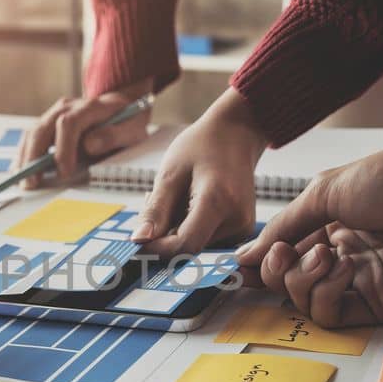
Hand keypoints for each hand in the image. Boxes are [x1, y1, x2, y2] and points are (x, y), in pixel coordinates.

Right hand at [19, 78, 152, 188]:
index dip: (63, 149)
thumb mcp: (131, 128)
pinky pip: (30, 138)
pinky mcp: (48, 124)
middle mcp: (66, 107)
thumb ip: (113, 135)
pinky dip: (23, 154)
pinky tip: (20, 171)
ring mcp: (54, 114)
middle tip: (32, 182)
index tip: (64, 172)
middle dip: (34, 157)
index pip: (68, 124)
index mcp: (89, 107)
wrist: (122, 104)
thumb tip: (89, 145)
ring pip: (32, 133)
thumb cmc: (127, 120)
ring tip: (22, 181)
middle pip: (42, 129)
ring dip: (24, 158)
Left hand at [133, 88, 267, 254]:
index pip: (184, 245)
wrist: (236, 133)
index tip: (139, 237)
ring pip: (196, 243)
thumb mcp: (170, 173)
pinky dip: (190, 225)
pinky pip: (206, 237)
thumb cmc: (201, 146)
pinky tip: (189, 201)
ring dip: (175, 227)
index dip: (157, 248)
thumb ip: (156, 210)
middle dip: (164, 232)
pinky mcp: (243, 229)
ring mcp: (243, 227)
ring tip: (176, 195)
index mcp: (218, 202)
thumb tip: (139, 241)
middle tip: (155, 199)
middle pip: (189, 245)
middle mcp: (237, 220)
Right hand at [235, 136, 382, 326]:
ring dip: (303, 281)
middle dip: (277, 271)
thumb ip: (284, 227)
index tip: (240, 263)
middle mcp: (345, 257)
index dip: (262, 262)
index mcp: (331, 228)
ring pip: (308, 304)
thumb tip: (246, 254)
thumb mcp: (324, 191)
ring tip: (324, 254)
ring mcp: (364, 283)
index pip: (284, 257)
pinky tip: (342, 267)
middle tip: (284, 254)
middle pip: (289, 284)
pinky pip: (336, 316)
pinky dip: (327, 295)